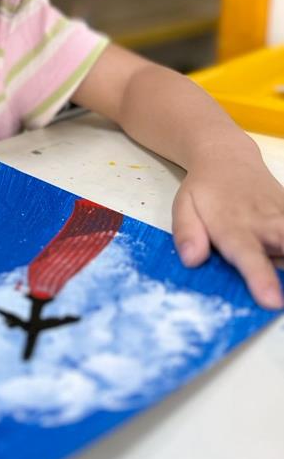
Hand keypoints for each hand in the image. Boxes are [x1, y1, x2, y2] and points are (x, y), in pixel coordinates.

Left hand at [172, 151, 283, 308]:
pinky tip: (279, 252)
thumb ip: (187, 233)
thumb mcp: (184, 207)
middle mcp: (265, 223)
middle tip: (281, 295)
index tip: (272, 300)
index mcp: (234, 227)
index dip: (261, 279)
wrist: (228, 158)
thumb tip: (191, 260)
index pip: (249, 256)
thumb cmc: (204, 190)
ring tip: (280, 275)